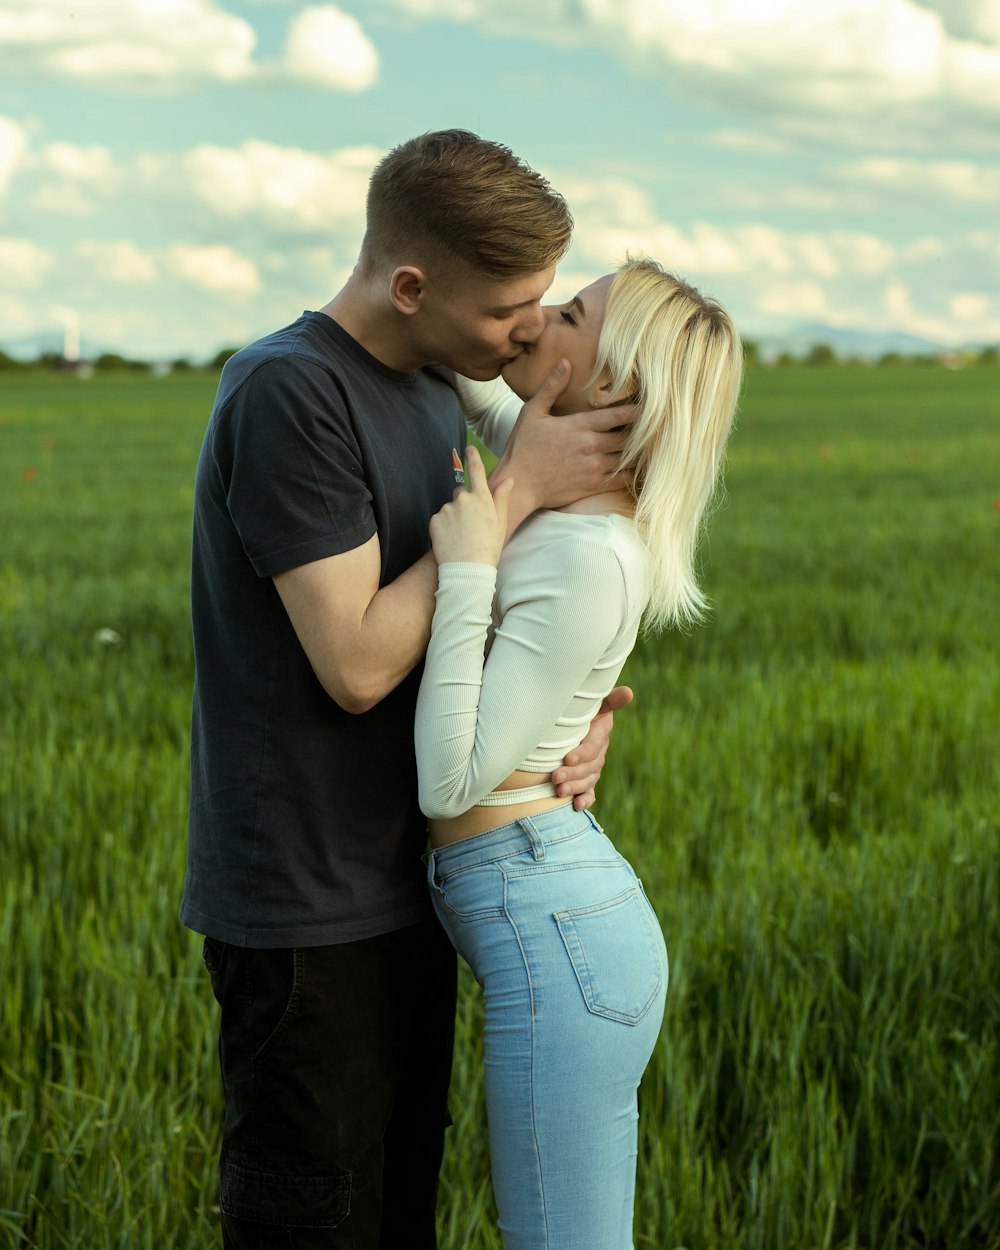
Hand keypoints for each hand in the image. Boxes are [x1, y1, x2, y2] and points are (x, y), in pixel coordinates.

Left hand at [429, 445, 512, 566]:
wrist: (468, 570)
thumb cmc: (488, 548)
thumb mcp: (500, 523)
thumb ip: (501, 499)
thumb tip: (508, 479)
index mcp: (482, 499)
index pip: (477, 471)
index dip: (472, 458)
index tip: (469, 448)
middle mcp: (463, 499)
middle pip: (460, 492)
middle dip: (463, 503)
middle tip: (470, 524)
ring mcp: (447, 509)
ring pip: (449, 508)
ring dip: (453, 517)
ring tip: (461, 536)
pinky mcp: (434, 520)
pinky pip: (439, 519)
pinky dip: (443, 527)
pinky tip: (451, 540)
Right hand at [490, 361, 636, 525]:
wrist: (518, 486)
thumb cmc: (522, 448)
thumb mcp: (532, 412)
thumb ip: (551, 388)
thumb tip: (565, 363)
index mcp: (579, 425)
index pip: (618, 415)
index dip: (638, 410)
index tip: (652, 405)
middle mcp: (591, 445)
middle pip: (629, 436)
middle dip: (643, 431)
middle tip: (657, 426)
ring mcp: (594, 467)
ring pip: (628, 457)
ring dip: (640, 451)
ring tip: (652, 445)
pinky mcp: (593, 485)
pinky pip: (622, 479)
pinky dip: (634, 473)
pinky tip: (641, 468)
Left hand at [551, 685, 633, 810]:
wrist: (575, 719)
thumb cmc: (582, 707)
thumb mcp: (596, 701)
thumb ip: (610, 699)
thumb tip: (628, 692)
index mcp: (600, 733)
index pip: (593, 747)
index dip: (582, 754)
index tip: (568, 758)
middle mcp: (599, 752)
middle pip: (589, 767)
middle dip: (572, 774)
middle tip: (555, 777)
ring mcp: (594, 767)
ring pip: (588, 781)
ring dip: (575, 788)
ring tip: (559, 791)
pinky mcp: (587, 778)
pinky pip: (590, 791)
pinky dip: (585, 800)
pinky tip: (577, 805)